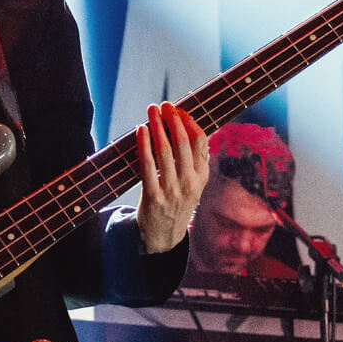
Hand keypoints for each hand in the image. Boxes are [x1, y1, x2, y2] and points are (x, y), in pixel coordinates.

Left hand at [134, 102, 209, 254]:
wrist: (164, 236)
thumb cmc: (176, 202)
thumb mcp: (193, 183)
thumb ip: (193, 160)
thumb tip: (188, 126)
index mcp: (202, 176)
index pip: (200, 142)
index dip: (189, 122)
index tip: (179, 110)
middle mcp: (190, 183)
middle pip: (182, 143)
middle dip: (173, 120)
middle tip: (164, 105)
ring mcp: (172, 191)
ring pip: (165, 151)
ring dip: (157, 126)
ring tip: (152, 111)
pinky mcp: (154, 197)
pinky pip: (148, 165)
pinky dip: (144, 145)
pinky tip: (140, 130)